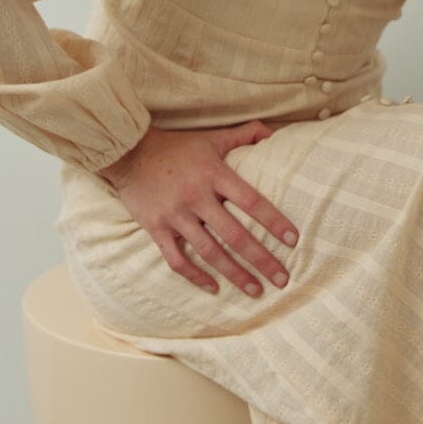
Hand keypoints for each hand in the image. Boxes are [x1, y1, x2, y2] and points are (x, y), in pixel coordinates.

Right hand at [105, 119, 299, 296]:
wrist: (129, 151)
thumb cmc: (176, 146)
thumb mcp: (212, 137)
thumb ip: (244, 134)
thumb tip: (272, 133)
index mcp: (213, 174)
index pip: (251, 201)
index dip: (273, 221)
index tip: (293, 240)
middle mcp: (196, 196)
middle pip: (234, 234)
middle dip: (261, 259)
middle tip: (282, 279)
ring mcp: (175, 215)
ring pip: (209, 252)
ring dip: (235, 274)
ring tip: (256, 290)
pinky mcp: (155, 228)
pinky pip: (177, 259)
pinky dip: (195, 276)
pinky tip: (214, 288)